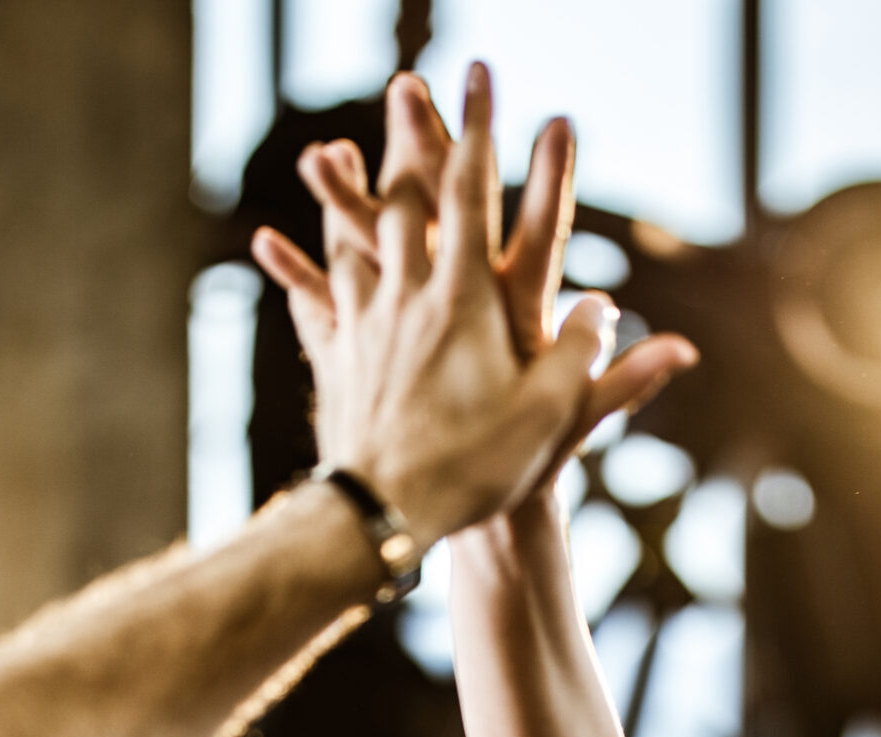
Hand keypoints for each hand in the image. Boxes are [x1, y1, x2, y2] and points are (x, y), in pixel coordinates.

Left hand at [249, 66, 694, 543]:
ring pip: (351, 241)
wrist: (383, 510)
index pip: (474, 196)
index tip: (484, 82)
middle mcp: (408, 296)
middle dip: (410, 139)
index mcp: (466, 298)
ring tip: (329, 155)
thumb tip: (609, 306)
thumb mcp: (554, 415)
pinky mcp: (336, 358)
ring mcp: (365, 324)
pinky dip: (295, 269)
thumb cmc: (476, 465)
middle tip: (407, 88)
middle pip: (404, 199)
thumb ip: (588, 356)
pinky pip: (313, 301)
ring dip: (344, 194)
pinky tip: (272, 250)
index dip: (480, 132)